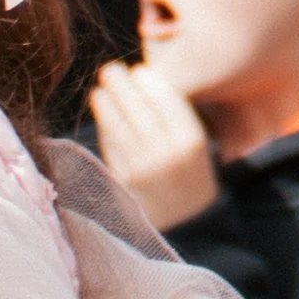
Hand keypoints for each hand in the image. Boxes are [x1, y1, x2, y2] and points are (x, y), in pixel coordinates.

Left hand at [91, 60, 220, 233]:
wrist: (188, 229)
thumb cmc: (191, 181)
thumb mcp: (198, 152)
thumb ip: (176, 122)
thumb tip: (144, 83)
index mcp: (193, 143)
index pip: (168, 103)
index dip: (150, 83)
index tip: (139, 70)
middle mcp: (169, 155)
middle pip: (140, 111)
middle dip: (122, 87)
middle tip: (111, 69)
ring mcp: (145, 170)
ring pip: (121, 127)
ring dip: (107, 103)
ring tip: (100, 88)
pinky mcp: (125, 182)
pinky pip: (112, 147)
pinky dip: (105, 126)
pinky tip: (101, 112)